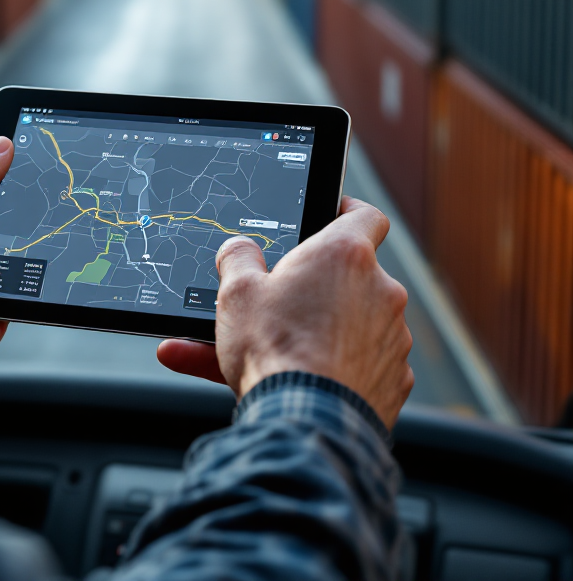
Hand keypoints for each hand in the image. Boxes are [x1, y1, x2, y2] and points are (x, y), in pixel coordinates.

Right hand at [158, 197, 413, 427]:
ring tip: (279, 351)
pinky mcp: (395, 379)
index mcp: (344, 255)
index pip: (365, 215)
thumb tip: (238, 249)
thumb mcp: (235, 292)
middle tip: (282, 301)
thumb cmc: (273, 349)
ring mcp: (393, 337)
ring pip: (354, 323)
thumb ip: (237, 258)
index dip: (346, 211)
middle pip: (352, 275)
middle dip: (319, 287)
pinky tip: (300, 380)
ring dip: (324, 330)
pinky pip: (361, 362)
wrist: (305, 420)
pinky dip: (337, 367)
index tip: (331, 215)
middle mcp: (380, 290)